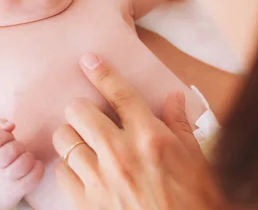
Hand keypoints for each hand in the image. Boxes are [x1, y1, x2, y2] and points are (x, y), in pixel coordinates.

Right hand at [0, 120, 43, 198]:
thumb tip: (11, 125)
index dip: (4, 135)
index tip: (6, 140)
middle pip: (11, 150)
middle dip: (18, 146)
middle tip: (18, 150)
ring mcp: (5, 181)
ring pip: (23, 164)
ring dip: (28, 157)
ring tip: (26, 158)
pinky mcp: (18, 189)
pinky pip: (33, 177)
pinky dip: (38, 168)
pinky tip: (35, 165)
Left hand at [52, 53, 226, 209]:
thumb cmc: (195, 202)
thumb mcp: (197, 161)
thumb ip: (180, 125)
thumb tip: (173, 97)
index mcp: (150, 137)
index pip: (120, 93)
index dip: (101, 72)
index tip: (88, 61)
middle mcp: (120, 153)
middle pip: (78, 110)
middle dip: (81, 109)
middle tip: (88, 116)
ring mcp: (100, 178)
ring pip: (64, 138)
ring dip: (71, 137)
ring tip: (83, 143)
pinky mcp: (86, 202)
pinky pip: (61, 172)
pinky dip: (68, 168)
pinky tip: (80, 170)